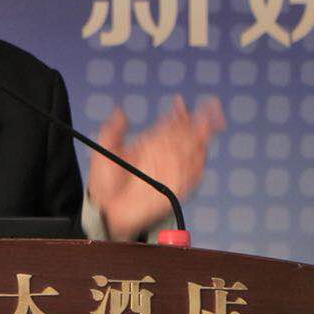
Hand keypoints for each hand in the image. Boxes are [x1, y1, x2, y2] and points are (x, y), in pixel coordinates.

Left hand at [87, 96, 225, 241]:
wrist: (106, 211)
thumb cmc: (104, 185)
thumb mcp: (105, 152)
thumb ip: (113, 131)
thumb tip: (121, 112)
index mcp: (149, 146)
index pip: (169, 126)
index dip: (177, 114)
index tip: (180, 102)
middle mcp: (163, 158)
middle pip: (186, 137)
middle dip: (198, 123)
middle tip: (208, 109)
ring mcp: (170, 174)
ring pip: (192, 154)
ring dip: (200, 141)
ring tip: (206, 126)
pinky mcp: (174, 191)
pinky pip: (190, 178)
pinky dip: (196, 166)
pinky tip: (201, 152)